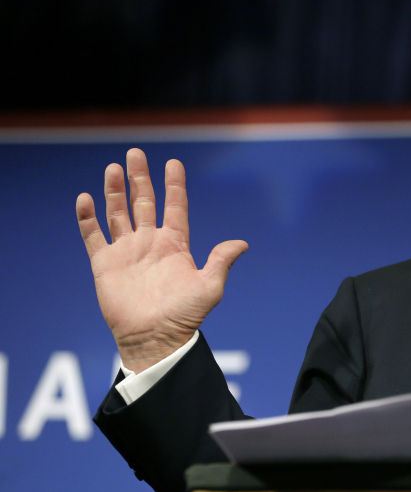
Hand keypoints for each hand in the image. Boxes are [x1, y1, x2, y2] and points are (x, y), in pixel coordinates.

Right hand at [76, 148, 246, 372]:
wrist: (155, 337)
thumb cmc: (184, 316)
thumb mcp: (209, 287)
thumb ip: (221, 261)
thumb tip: (242, 243)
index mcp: (175, 244)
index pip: (175, 207)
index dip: (174, 186)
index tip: (173, 163)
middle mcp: (150, 243)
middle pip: (143, 202)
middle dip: (140, 178)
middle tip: (135, 154)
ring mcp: (127, 252)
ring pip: (117, 213)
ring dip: (115, 191)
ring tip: (113, 168)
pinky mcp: (105, 264)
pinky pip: (93, 235)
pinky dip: (87, 217)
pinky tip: (86, 198)